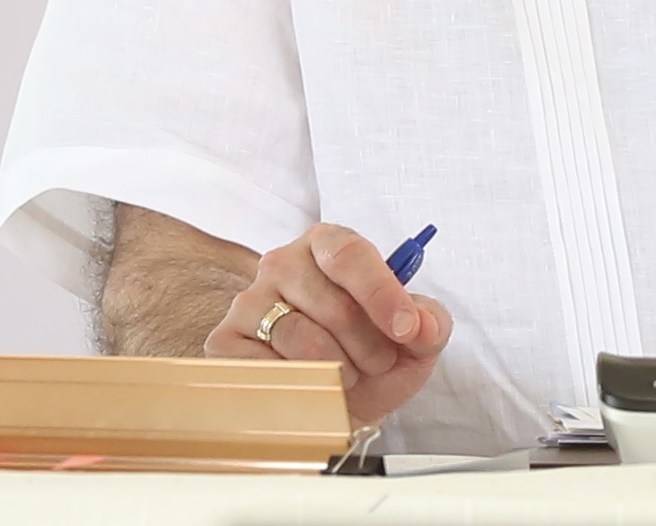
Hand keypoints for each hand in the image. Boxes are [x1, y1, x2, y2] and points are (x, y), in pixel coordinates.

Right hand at [203, 223, 452, 425]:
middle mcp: (282, 264)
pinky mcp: (226, 342)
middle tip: (375, 363)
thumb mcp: (413, 342)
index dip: (382, 293)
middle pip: (334, 305)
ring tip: (344, 376)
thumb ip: (429, 323)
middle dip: (369, 348)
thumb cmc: (371, 364)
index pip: (348, 253)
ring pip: (304, 341)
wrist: (335, 409)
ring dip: (339, 372)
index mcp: (326, 247)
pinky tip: (308, 385)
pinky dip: (302, 387)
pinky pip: (270, 368)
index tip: (406, 330)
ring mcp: (250, 302)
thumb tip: (420, 324)